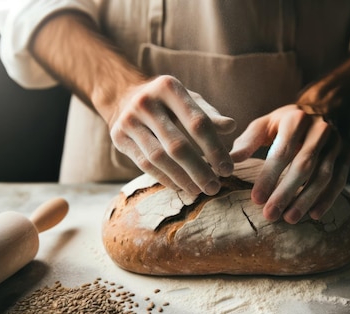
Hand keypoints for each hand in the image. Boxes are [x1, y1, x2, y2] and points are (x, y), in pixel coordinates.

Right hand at [106, 75, 235, 195]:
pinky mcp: (118, 136)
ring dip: (182, 178)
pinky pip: (144, 164)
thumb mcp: (189, 100)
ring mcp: (129, 119)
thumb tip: (231, 126)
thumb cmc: (167, 102)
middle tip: (215, 187)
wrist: (124, 96)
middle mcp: (146, 102)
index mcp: (168, 87)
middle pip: (177, 145)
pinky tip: (181, 187)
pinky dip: (165, 178)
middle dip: (199, 170)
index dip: (214, 149)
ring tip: (199, 191)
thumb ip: (209, 115)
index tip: (228, 169)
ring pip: (159, 158)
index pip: (197, 122)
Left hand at [230, 104, 349, 223]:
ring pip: (323, 175)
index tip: (256, 199)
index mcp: (295, 119)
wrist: (326, 109)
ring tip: (289, 218)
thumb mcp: (266, 124)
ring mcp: (337, 143)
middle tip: (270, 215)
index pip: (281, 152)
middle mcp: (319, 129)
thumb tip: (230, 161)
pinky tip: (314, 214)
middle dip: (286, 192)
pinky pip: (340, 179)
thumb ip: (248, 141)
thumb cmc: (287, 122)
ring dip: (306, 199)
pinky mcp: (348, 155)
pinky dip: (328, 199)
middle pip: (303, 165)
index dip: (269, 177)